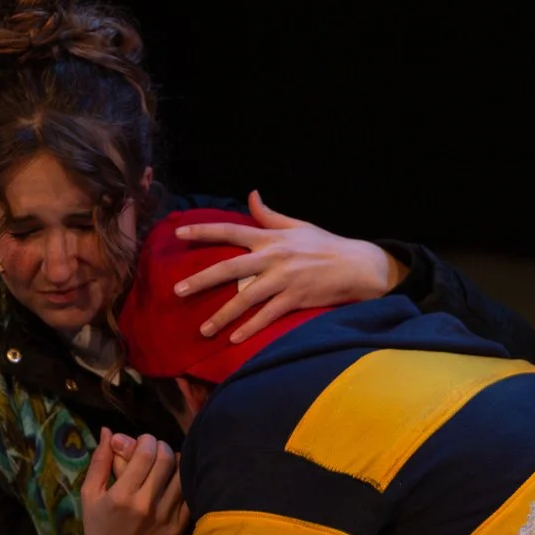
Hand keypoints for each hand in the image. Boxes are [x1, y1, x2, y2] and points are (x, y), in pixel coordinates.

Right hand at [70, 429, 186, 534]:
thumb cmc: (98, 528)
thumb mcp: (90, 495)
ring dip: (176, 462)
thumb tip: (107, 430)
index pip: (145, 454)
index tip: (143, 441)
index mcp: (122, 496)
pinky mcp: (177, 527)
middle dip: (161, 446)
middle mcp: (146, 506)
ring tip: (166, 462)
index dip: (147, 440)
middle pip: (166, 460)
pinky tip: (174, 479)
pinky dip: (184, 481)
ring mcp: (165, 518)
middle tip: (155, 448)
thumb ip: (99, 461)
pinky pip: (189, 495)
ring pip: (182, 475)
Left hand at [172, 191, 406, 342]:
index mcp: (270, 238)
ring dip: (223, 316)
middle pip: (229, 268)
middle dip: (201, 280)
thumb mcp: (298, 225)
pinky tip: (234, 339)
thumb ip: (269, 215)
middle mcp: (273, 257)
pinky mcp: (295, 299)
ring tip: (204, 330)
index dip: (203, 231)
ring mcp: (284, 280)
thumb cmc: (327, 245)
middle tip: (177, 291)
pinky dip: (250, 328)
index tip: (179, 232)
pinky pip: (268, 316)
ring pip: (246, 299)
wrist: (357, 265)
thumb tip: (251, 195)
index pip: (230, 230)